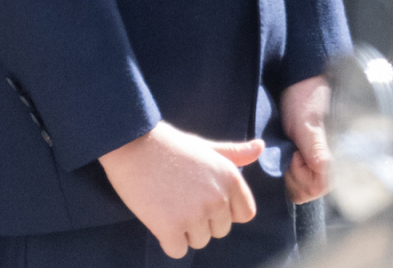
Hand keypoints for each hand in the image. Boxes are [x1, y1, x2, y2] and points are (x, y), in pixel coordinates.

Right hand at [100, 122, 261, 257]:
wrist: (132, 141)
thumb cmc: (170, 145)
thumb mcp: (206, 147)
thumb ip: (234, 154)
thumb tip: (261, 148)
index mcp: (230, 178)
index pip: (244, 214)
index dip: (223, 209)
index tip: (202, 194)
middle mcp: (218, 198)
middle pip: (219, 231)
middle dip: (201, 219)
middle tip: (179, 193)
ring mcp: (195, 215)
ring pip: (199, 241)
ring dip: (183, 229)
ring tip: (167, 200)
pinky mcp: (171, 228)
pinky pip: (178, 251)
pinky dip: (167, 238)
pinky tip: (157, 213)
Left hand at [281, 75, 330, 203]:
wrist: (299, 85)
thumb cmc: (304, 101)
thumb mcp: (307, 124)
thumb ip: (316, 148)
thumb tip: (324, 168)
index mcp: (335, 162)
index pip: (314, 188)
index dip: (299, 173)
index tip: (294, 152)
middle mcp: (331, 171)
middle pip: (306, 192)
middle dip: (293, 173)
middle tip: (291, 148)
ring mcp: (319, 169)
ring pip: (300, 188)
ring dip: (290, 171)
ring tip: (291, 148)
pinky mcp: (309, 165)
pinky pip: (296, 180)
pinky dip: (289, 169)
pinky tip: (289, 152)